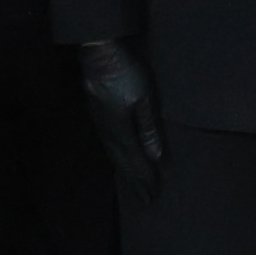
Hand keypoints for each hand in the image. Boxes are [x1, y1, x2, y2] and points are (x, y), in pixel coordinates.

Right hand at [70, 41, 164, 190]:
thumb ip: (148, 127)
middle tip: (146, 200)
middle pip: (124, 164)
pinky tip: (121, 158)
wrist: (99, 54)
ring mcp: (102, 125)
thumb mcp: (144, 99)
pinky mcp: (99, 115)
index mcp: (121, 132)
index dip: (145, 179)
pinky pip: (110, 145)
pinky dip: (118, 158)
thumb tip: (156, 155)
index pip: (135, 162)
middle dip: (136, 182)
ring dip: (126, 172)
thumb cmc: (126, 74)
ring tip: (134, 185)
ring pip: (115, 156)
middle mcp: (109, 133)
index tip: (154, 195)